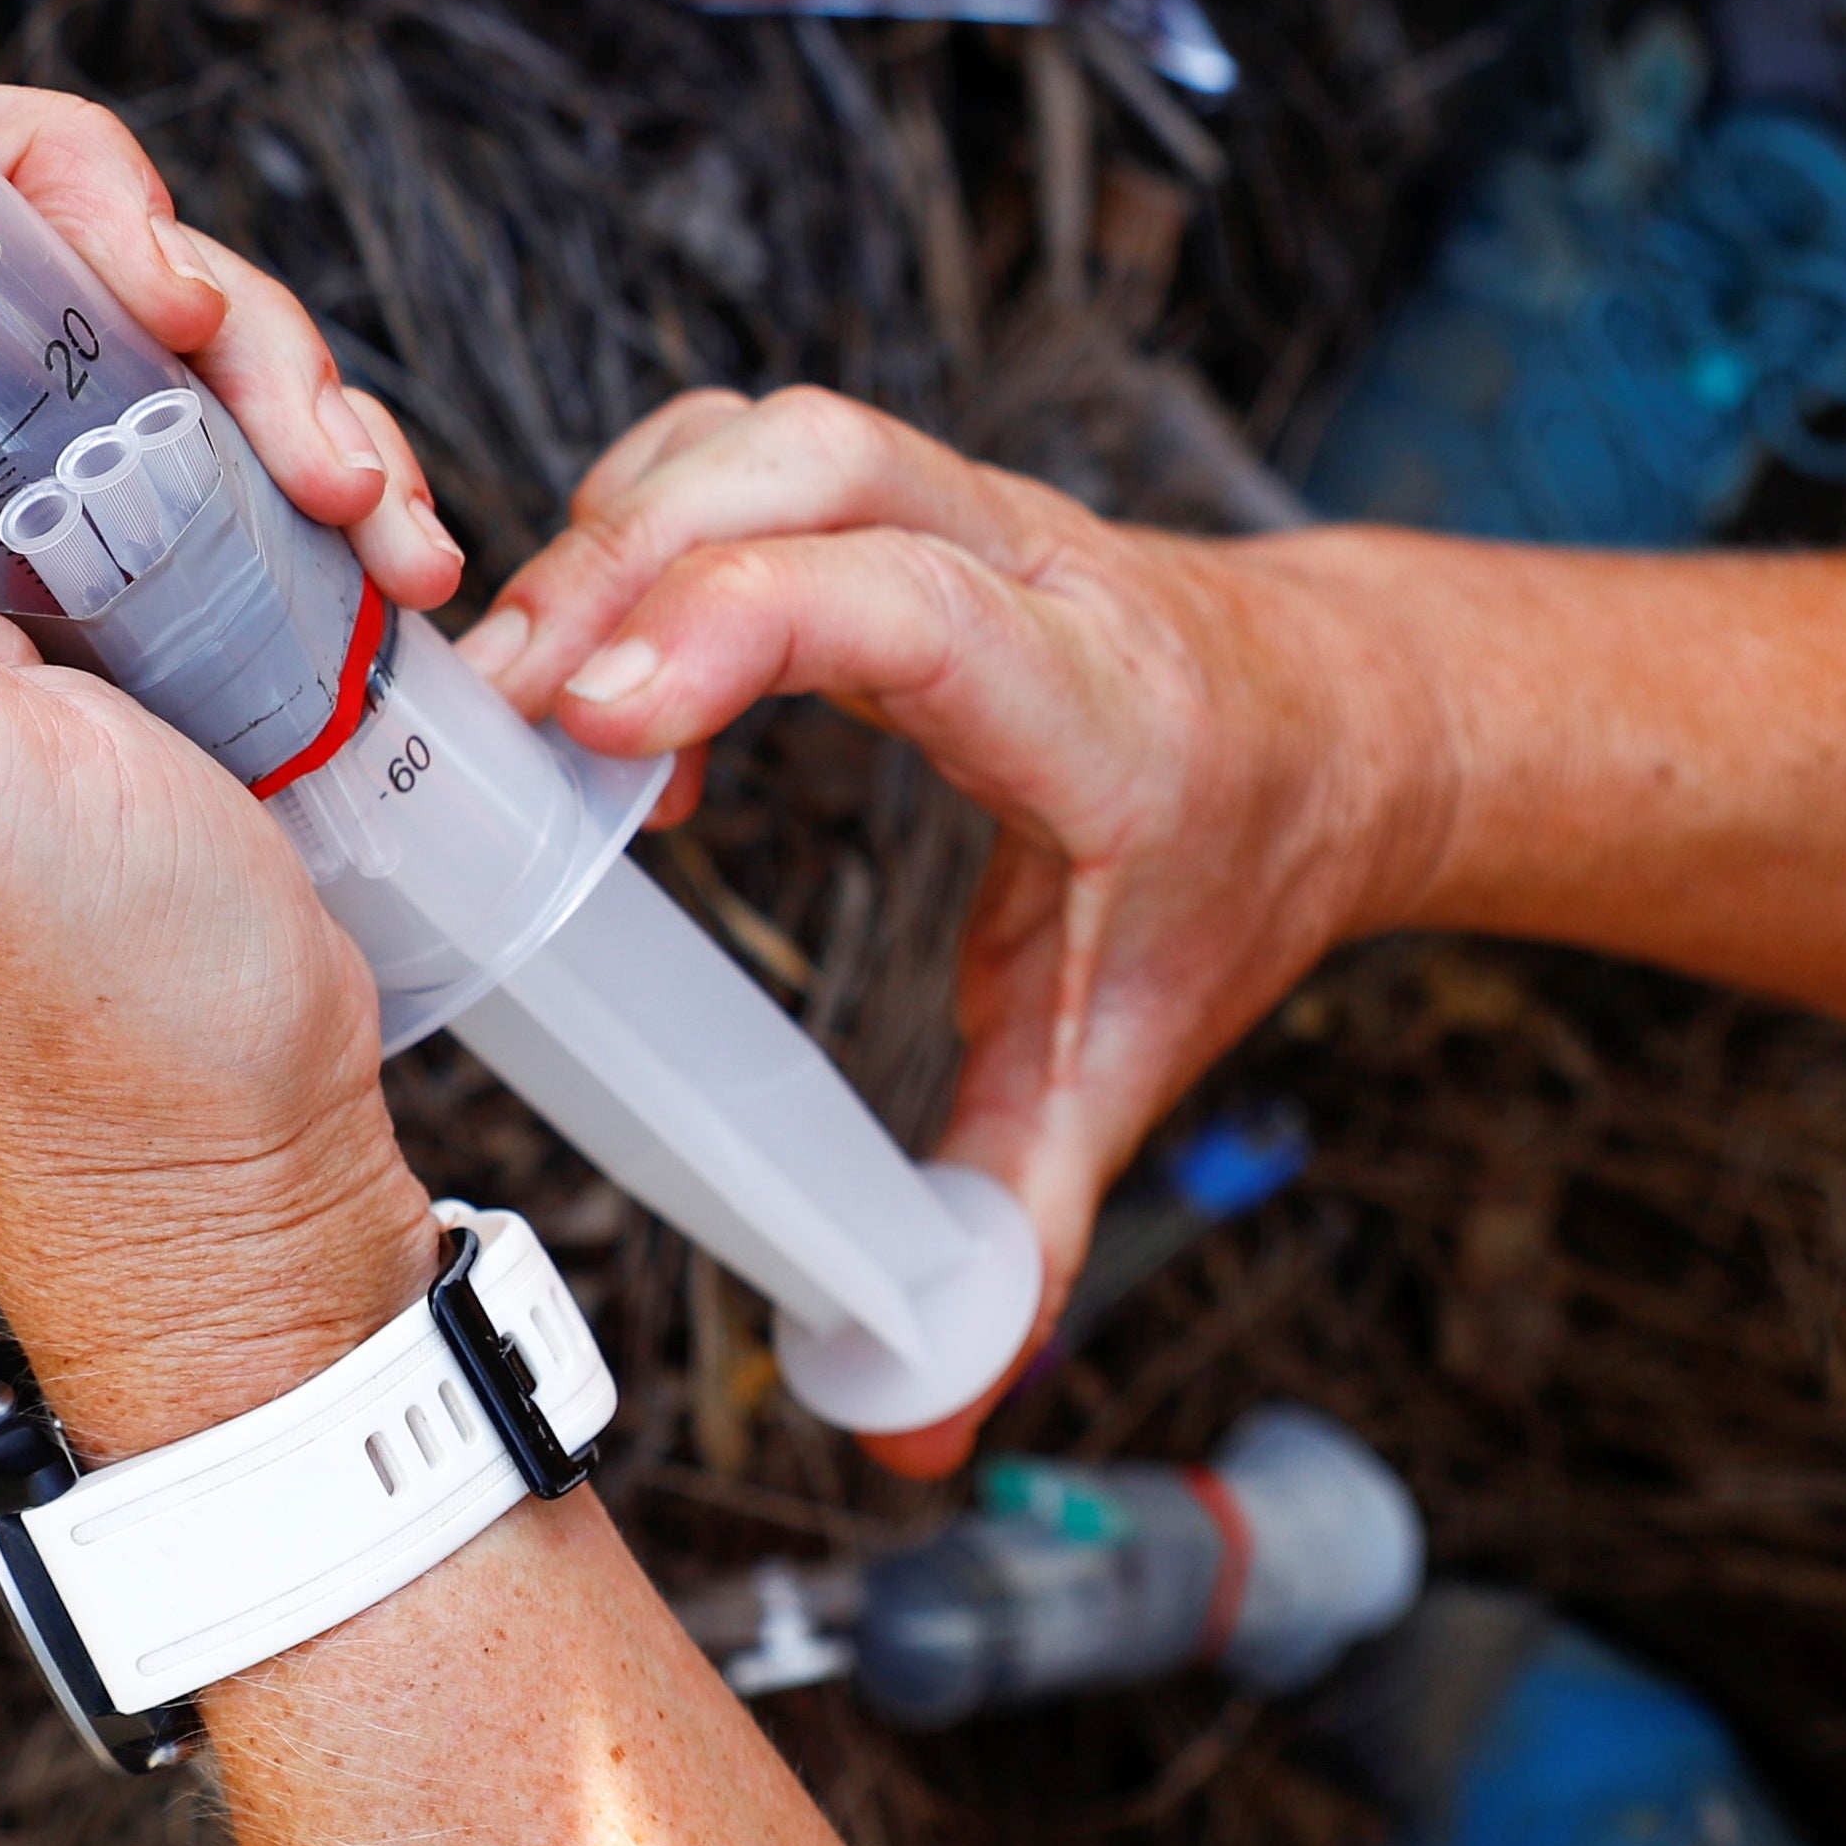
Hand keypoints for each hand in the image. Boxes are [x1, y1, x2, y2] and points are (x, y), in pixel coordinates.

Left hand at [0, 2, 473, 1457]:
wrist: (240, 1169)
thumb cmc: (78, 1025)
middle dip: (54, 198)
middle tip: (175, 293)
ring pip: (53, 289)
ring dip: (222, 326)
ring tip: (323, 464)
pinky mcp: (109, 566)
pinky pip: (182, 403)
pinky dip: (293, 424)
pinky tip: (367, 533)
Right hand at [461, 389, 1443, 1470]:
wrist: (1345, 720)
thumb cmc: (1227, 878)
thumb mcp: (1129, 1053)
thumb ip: (1016, 1222)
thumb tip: (916, 1411)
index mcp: (1096, 706)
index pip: (905, 613)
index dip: (735, 637)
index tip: (593, 720)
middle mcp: (1032, 565)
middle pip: (814, 470)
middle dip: (630, 565)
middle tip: (500, 704)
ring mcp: (963, 501)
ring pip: (767, 434)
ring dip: (620, 534)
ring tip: (519, 687)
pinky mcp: (896, 485)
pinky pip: (742, 444)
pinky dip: (642, 514)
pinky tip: (598, 651)